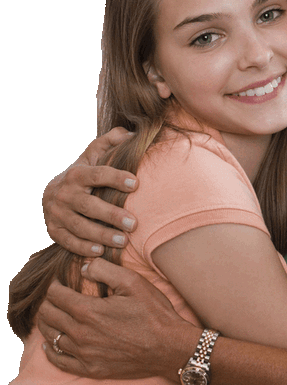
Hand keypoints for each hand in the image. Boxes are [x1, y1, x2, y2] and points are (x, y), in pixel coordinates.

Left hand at [37, 258, 201, 380]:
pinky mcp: (90, 369)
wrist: (168, 347)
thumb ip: (104, 269)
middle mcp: (81, 334)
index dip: (53, 285)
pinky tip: (51, 343)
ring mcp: (84, 354)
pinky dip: (51, 350)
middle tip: (54, 295)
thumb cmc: (153, 313)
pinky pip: (59, 360)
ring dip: (47, 323)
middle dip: (47, 302)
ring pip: (50, 337)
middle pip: (48, 315)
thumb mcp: (133, 281)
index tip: (57, 280)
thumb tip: (83, 268)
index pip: (56, 295)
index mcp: (89, 311)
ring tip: (52, 314)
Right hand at [43, 128, 138, 256]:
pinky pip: (68, 242)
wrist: (51, 194)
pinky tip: (100, 251)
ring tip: (124, 241)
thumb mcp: (92, 155)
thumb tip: (130, 133)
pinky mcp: (54, 231)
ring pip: (79, 226)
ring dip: (102, 235)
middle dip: (112, 215)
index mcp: (76, 174)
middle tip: (134, 224)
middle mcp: (64, 194)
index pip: (97, 174)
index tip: (136, 183)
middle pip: (88, 206)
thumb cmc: (83, 175)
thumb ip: (109, 142)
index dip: (116, 178)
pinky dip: (83, 247)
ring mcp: (56, 214)